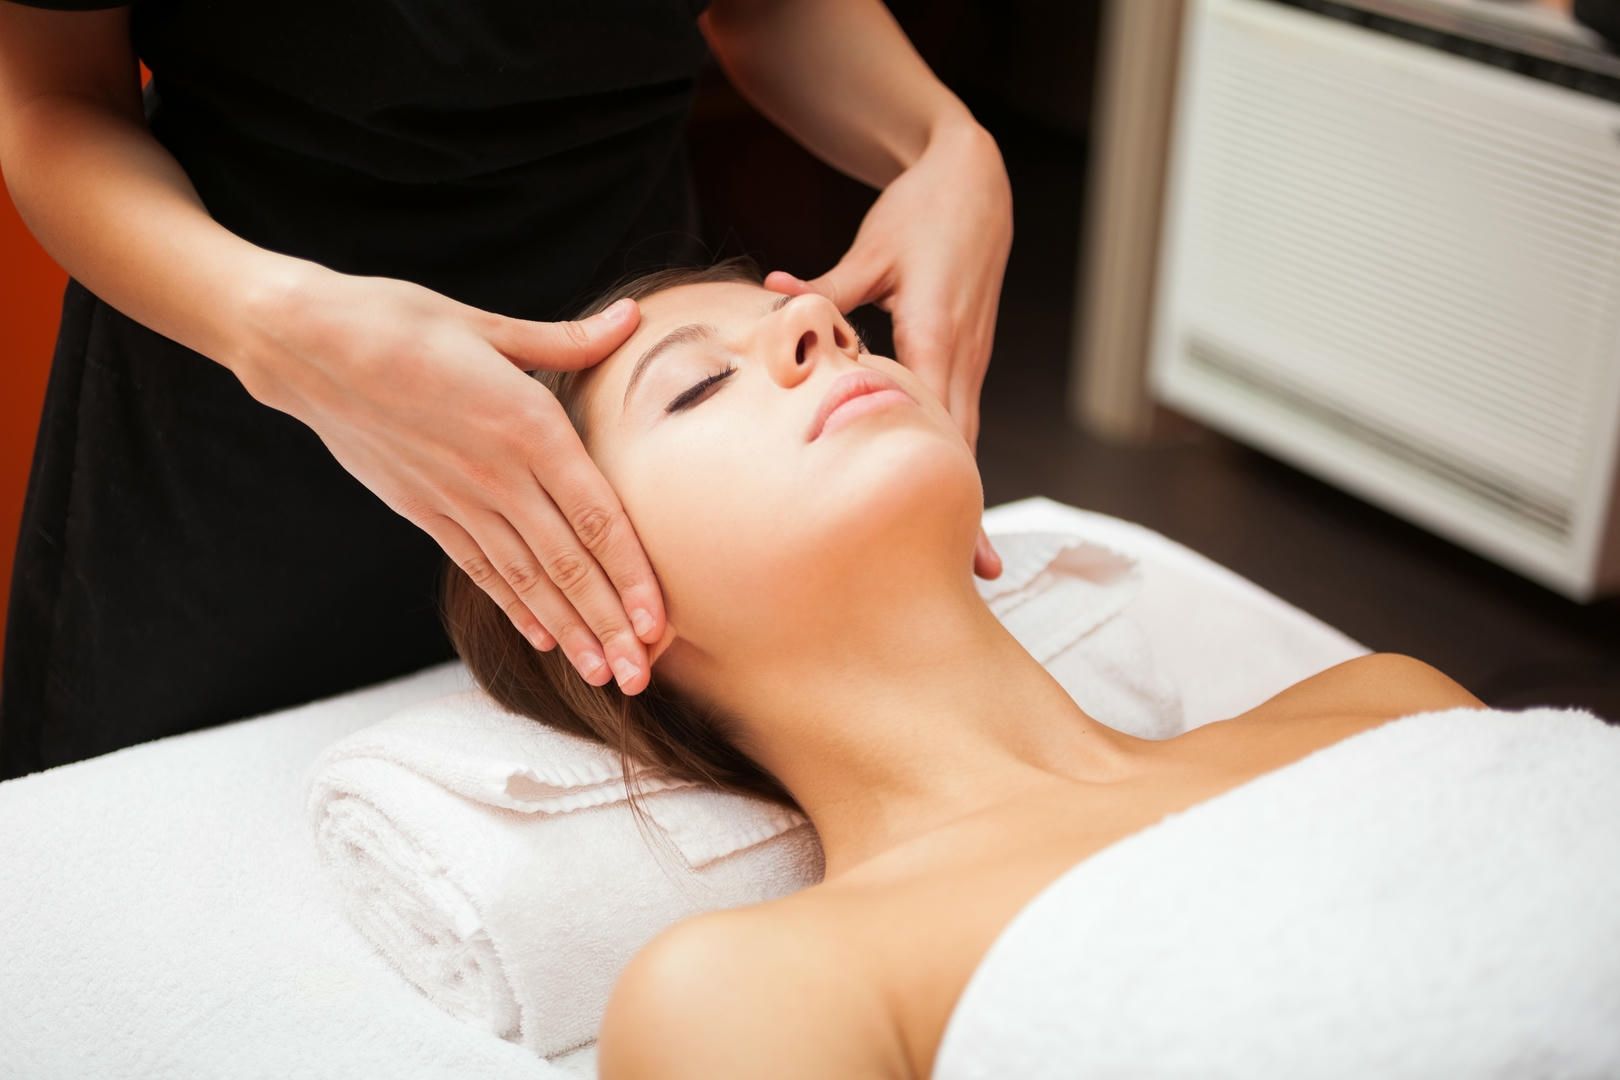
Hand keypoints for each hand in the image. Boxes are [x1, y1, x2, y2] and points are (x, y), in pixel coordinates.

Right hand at [229, 263, 668, 693]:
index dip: (632, 576)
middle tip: (642, 678)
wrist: (303, 344)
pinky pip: (479, 568)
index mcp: (528, 424)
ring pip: (526, 578)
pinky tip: (544, 638)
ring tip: (602, 675)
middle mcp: (498, 474)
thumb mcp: (488, 324)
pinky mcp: (422, 511)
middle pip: (567, 563)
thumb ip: (567, 341)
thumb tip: (631, 317)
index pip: (597, 516)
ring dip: (569, 631)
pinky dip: (515, 606)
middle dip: (608, 625)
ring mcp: (457, 499)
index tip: (659, 624)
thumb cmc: (399, 320)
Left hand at [763, 120, 1011, 579]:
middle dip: (969, 513)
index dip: (944, 484)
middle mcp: (962, 355)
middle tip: (970, 578)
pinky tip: (949, 496)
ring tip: (970, 558)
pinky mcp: (967, 353)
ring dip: (966, 494)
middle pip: (961, 449)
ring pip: (964, 438)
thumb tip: (775, 298)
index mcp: (936, 335)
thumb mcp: (872, 250)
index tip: (951, 536)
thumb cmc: (922, 211)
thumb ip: (825, 286)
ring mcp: (970, 357)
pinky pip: (958, 414)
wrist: (973, 179)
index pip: (939, 424)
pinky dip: (954, 458)